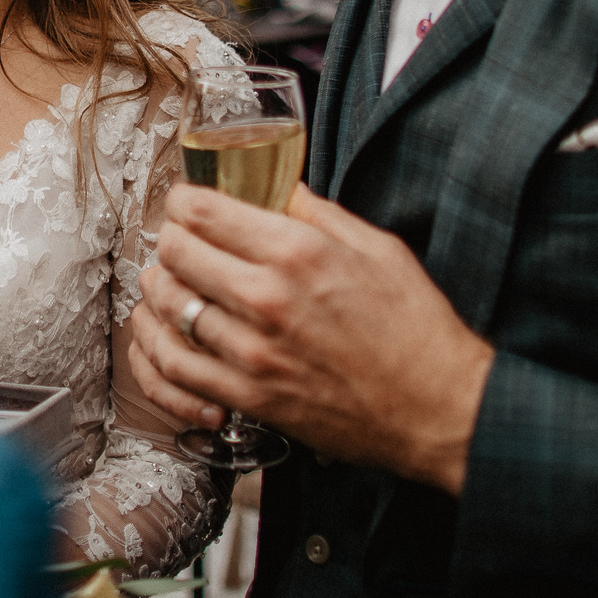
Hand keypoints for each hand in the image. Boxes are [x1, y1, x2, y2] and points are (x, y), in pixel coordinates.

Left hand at [131, 182, 495, 494]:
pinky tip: (163, 336)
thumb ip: (317, 213)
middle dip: (172, 239)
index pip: (201, 211)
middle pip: (175, 253)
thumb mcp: (377, 247)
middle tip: (182, 241)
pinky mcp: (250, 397)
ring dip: (160, 289)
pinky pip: (176, 369)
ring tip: (168, 282)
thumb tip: (277, 188)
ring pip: (168, 307)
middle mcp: (266, 298)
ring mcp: (253, 352)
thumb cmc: (417, 330)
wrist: (439, 409)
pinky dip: (158, 348)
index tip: (188, 203)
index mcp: (297, 252)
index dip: (184, 200)